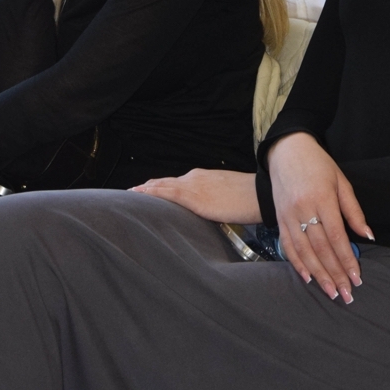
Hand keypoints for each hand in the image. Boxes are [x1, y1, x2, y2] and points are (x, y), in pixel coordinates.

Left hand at [130, 169, 260, 222]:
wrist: (259, 194)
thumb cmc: (248, 198)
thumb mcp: (227, 197)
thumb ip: (213, 202)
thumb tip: (207, 212)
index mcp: (203, 178)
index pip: (175, 182)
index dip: (159, 186)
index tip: (146, 190)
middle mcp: (194, 178)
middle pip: (165, 183)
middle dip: (148, 188)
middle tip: (131, 193)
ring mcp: (193, 185)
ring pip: (161, 186)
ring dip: (145, 190)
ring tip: (129, 195)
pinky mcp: (194, 197)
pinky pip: (166, 193)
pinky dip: (151, 193)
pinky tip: (139, 196)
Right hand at [268, 132, 373, 303]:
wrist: (287, 151)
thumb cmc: (319, 165)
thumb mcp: (342, 182)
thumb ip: (353, 211)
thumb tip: (367, 235)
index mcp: (322, 198)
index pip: (336, 237)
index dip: (347, 259)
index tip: (356, 277)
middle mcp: (303, 209)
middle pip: (321, 249)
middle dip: (335, 274)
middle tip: (347, 294)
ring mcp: (288, 216)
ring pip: (304, 252)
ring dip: (318, 275)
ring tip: (330, 292)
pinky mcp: (279, 220)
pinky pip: (288, 246)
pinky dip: (298, 264)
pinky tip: (308, 278)